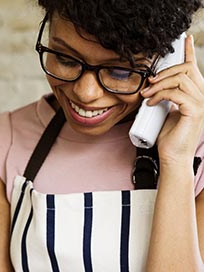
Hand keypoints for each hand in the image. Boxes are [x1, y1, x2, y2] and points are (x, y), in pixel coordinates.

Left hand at [141, 35, 203, 167]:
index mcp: (197, 95)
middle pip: (186, 69)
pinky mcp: (194, 110)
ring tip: (147, 95)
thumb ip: (168, 97)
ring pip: (180, 79)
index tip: (185, 39)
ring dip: (159, 85)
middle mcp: (203, 96)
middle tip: (149, 84)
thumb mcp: (167, 112)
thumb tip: (155, 85)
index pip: (194, 68)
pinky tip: (151, 103)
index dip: (189, 51)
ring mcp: (201, 103)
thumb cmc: (170, 139)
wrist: (173, 158)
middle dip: (164, 73)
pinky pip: (175, 93)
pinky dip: (160, 95)